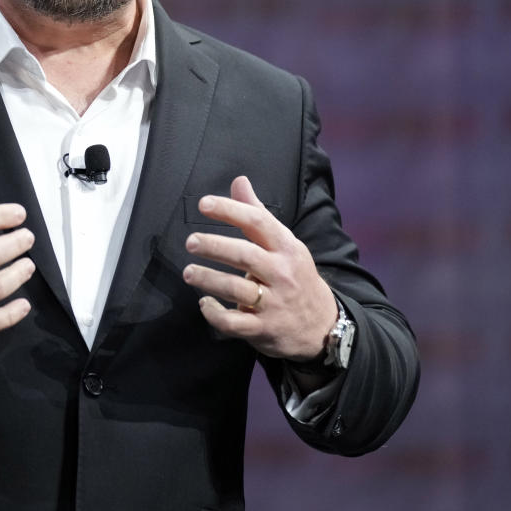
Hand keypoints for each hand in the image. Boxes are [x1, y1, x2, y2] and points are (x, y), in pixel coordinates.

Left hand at [182, 176, 335, 359]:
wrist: (322, 325)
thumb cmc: (294, 276)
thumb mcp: (284, 244)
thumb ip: (258, 214)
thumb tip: (239, 181)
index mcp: (286, 247)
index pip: (258, 222)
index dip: (229, 210)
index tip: (203, 204)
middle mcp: (281, 273)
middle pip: (245, 255)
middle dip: (215, 246)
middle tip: (191, 241)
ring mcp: (273, 303)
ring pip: (236, 289)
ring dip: (209, 279)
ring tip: (188, 272)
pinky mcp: (264, 329)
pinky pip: (234, 323)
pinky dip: (215, 314)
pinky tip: (204, 303)